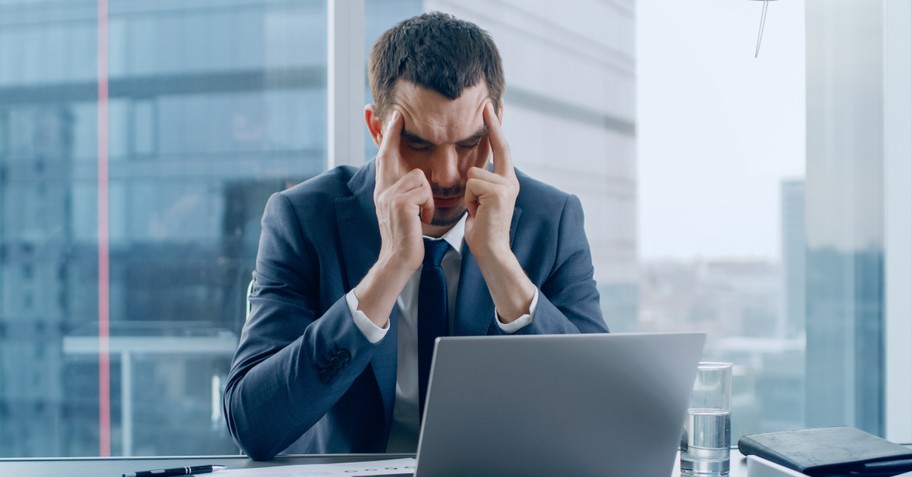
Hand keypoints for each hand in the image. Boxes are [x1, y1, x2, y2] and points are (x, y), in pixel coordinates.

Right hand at [354, 110, 434, 327]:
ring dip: (426, 197)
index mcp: (383, 190)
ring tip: (421, 214)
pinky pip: (423, 191)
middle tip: (397, 114)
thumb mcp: (404, 212)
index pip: (384, 156)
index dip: (388, 135)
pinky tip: (421, 220)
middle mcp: (382, 189)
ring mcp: (388, 196)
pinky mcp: (399, 204)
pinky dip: (428, 206)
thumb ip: (405, 192)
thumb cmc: (407, 239)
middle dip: (392, 133)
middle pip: (391, 155)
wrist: (398, 262)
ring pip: (418, 177)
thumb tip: (416, 178)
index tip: (392, 115)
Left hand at [464, 103, 533, 322]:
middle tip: (487, 101)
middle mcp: (511, 180)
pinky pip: (472, 184)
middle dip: (492, 124)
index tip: (492, 107)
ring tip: (475, 210)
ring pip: (474, 173)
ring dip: (468, 193)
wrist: (492, 251)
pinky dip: (468, 199)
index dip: (496, 127)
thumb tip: (473, 172)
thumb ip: (481, 184)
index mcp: (507, 181)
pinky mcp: (499, 192)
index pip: (502, 148)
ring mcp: (507, 185)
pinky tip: (476, 212)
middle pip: (497, 148)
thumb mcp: (480, 202)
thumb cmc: (482, 229)